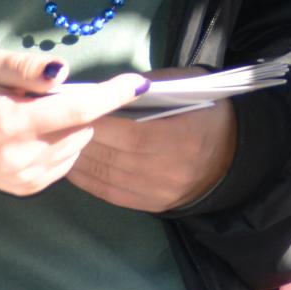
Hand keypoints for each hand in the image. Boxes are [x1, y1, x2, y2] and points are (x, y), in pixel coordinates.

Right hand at [0, 51, 147, 196]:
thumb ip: (26, 67)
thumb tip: (63, 73)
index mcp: (11, 123)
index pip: (78, 110)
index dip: (112, 95)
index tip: (138, 83)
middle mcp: (19, 156)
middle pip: (81, 127)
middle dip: (81, 106)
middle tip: (47, 95)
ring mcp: (22, 177)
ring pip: (76, 145)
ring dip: (72, 126)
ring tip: (37, 114)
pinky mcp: (24, 188)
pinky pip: (65, 163)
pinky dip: (63, 144)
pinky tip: (38, 133)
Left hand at [65, 69, 239, 211]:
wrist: (233, 156)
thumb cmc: (209, 112)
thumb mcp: (189, 86)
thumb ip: (151, 85)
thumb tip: (106, 87)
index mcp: (181, 138)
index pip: (129, 133)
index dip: (99, 121)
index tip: (75, 106)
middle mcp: (167, 170)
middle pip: (111, 155)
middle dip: (79, 137)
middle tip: (57, 121)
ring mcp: (157, 191)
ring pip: (104, 175)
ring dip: (76, 157)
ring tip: (58, 140)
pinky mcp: (149, 205)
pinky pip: (108, 192)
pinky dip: (85, 177)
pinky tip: (71, 162)